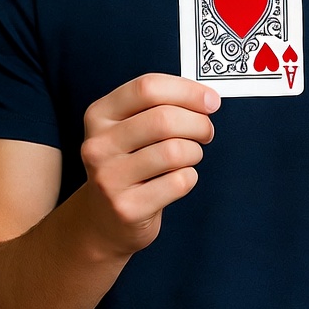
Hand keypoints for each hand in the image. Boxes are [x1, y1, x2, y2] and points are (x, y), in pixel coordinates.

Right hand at [79, 73, 219, 257]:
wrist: (104, 220)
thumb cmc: (129, 162)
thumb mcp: (129, 127)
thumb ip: (161, 105)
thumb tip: (207, 98)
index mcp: (99, 114)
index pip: (147, 87)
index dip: (186, 90)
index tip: (210, 100)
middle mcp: (98, 145)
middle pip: (164, 119)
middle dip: (198, 123)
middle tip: (206, 131)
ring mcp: (109, 178)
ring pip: (175, 151)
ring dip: (194, 151)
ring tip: (189, 156)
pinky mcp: (127, 207)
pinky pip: (179, 182)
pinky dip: (189, 177)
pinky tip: (177, 179)